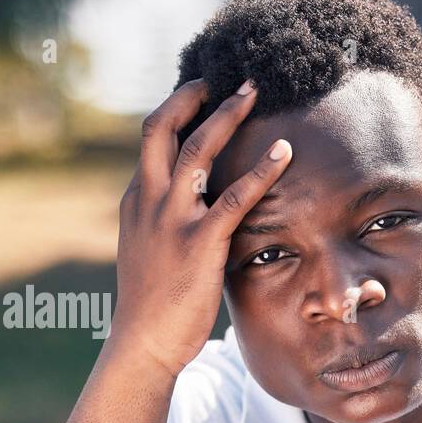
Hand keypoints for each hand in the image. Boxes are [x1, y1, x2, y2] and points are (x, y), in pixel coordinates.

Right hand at [112, 78, 292, 376]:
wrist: (143, 344)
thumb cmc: (153, 307)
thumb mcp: (151, 255)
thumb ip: (169, 226)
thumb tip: (198, 215)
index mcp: (136, 202)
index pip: (153, 143)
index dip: (176, 113)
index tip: (198, 94)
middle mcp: (149, 201)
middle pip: (162, 129)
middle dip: (191, 96)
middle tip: (221, 78)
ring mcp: (172, 219)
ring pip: (198, 149)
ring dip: (228, 116)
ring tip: (254, 93)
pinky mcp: (200, 242)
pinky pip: (235, 196)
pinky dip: (262, 170)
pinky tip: (285, 154)